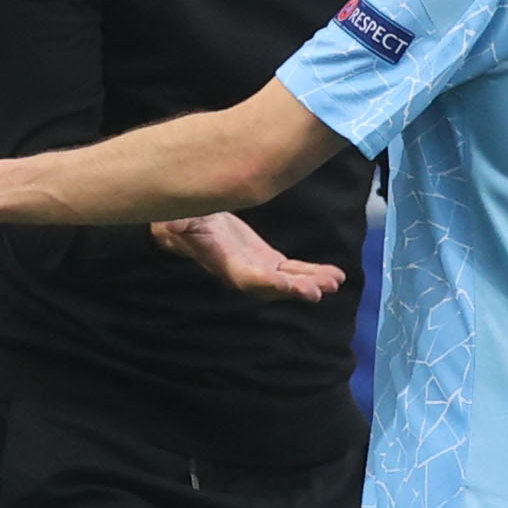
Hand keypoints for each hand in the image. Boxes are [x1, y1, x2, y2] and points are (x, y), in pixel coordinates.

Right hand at [151, 213, 346, 302]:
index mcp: (224, 263)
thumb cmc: (183, 218)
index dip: (267, 282)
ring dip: (311, 282)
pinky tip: (334, 275)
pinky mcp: (267, 260)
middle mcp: (243, 272)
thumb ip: (179, 222)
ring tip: (334, 282)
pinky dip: (313, 273)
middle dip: (295, 289)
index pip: (247, 278)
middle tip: (319, 290)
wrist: (191, 223)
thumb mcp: (179, 217)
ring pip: (287, 281)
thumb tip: (173, 223)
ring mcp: (258, 268)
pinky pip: (293, 271)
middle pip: (273, 287)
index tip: (286, 283)